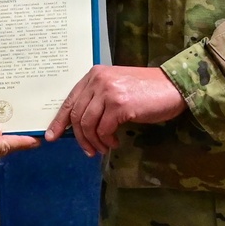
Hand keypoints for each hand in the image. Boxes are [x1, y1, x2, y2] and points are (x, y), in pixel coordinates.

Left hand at [46, 66, 186, 156]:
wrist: (172, 87)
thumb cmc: (145, 90)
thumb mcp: (116, 88)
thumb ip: (97, 99)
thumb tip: (79, 124)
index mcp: (94, 74)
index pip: (69, 100)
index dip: (59, 121)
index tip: (52, 136)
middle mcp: (98, 80)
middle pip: (76, 115)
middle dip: (79, 138)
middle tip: (88, 150)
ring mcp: (108, 92)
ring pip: (87, 124)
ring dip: (94, 141)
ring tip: (104, 147)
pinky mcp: (120, 105)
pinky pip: (103, 130)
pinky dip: (107, 140)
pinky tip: (115, 142)